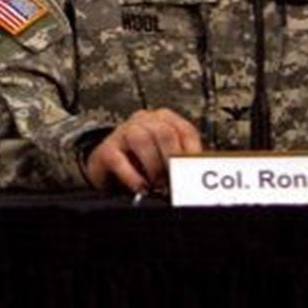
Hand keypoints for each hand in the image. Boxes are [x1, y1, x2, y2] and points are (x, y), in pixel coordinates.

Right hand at [84, 108, 202, 193]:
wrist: (112, 174)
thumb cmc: (145, 168)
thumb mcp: (169, 162)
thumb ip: (186, 165)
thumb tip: (202, 180)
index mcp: (164, 121)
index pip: (185, 130)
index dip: (193, 154)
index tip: (195, 175)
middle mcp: (143, 122)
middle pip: (163, 131)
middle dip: (172, 161)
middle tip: (176, 182)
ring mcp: (121, 133)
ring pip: (140, 138)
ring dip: (153, 166)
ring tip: (158, 184)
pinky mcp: (105, 150)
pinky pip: (118, 159)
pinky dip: (133, 177)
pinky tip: (142, 187)